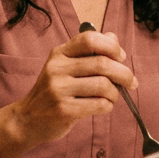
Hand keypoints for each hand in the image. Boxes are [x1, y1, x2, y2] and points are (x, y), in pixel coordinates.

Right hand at [9, 30, 132, 147]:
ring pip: (104, 85)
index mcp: (59, 53)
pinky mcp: (64, 110)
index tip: (120, 57)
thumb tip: (113, 38)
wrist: (27, 119)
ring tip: (112, 97)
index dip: (111, 46)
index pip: (89, 39)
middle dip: (124, 73)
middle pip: (102, 63)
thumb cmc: (53, 91)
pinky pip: (99, 104)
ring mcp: (59, 89)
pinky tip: (103, 106)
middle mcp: (57, 68)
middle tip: (131, 82)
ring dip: (115, 93)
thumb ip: (88, 52)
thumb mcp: (64, 66)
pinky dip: (108, 106)